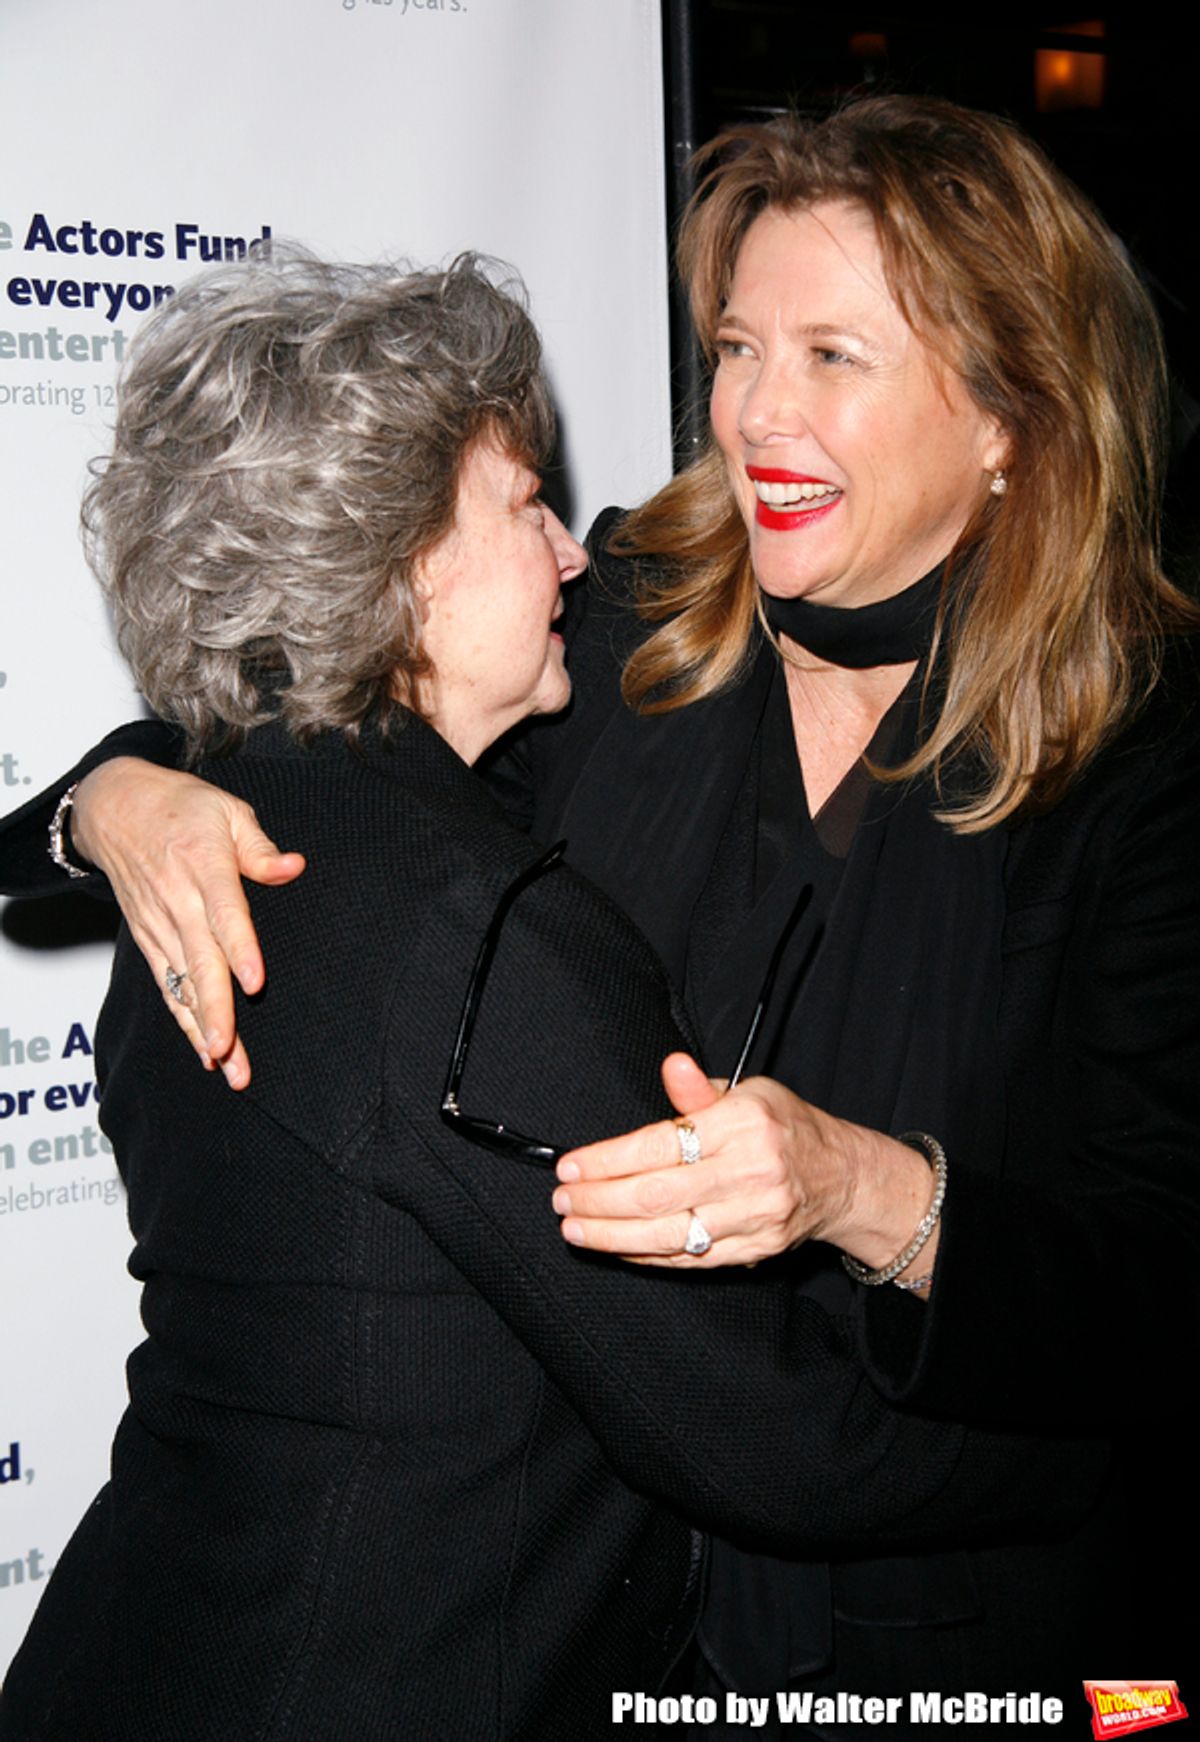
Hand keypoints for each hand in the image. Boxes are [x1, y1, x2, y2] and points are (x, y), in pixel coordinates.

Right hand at [72, 759, 304, 1086]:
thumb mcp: (227, 811)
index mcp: (203, 864)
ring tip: (226, 1067)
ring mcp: (159, 922)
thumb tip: (294, 867)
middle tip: (229, 1050)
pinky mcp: (148, 937)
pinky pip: (166, 984)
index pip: (224, 913)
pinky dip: (184, 1018)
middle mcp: (177, 899)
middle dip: (215, 1008)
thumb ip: (260, 847)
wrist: (114, 806)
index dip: (240, 949)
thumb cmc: (181, 807)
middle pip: (199, 960)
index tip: (254, 983)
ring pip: (182, 982)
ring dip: (203, 1026)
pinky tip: (204, 1051)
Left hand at [553, 1053, 937, 1279]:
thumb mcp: (748, 1092)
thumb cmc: (783, 1127)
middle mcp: (751, 1173)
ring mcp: (754, 1218)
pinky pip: (689, 1259)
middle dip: (599, 1200)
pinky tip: (615, 1246)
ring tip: (575, 1227)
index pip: (661, 1146)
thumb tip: (672, 1067)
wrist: (840, 1175)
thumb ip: (699, 1091)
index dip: (608, 1159)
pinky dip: (645, 1255)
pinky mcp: (754, 1250)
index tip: (571, 1165)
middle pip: (657, 1194)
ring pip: (668, 1234)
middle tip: (562, 1199)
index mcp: (744, 1125)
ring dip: (612, 1235)